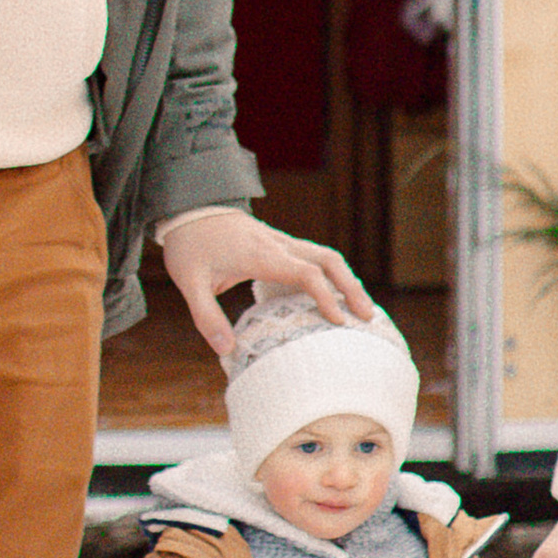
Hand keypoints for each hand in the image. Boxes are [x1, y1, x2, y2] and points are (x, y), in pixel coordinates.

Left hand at [157, 208, 373, 357]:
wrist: (190, 207)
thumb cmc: (190, 245)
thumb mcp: (190, 281)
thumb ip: (206, 316)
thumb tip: (227, 350)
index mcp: (261, 254)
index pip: (305, 273)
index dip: (325, 296)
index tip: (337, 321)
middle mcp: (278, 245)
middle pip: (327, 259)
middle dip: (351, 287)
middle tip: (367, 317)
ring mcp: (281, 242)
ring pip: (325, 256)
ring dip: (346, 279)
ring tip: (361, 309)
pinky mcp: (279, 244)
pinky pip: (313, 257)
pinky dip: (330, 275)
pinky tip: (335, 296)